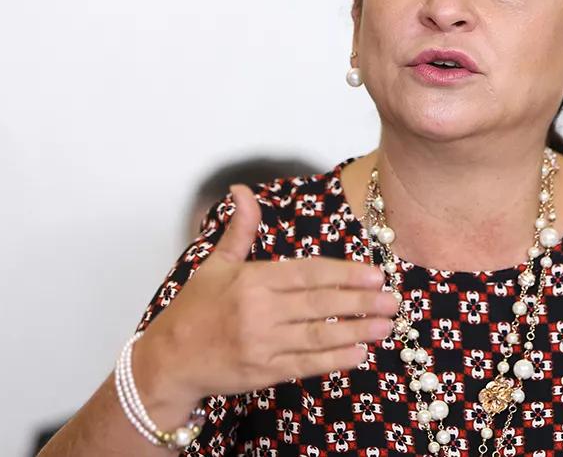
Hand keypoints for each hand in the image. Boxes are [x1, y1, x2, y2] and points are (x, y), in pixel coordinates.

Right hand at [134, 184, 396, 406]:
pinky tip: (360, 352)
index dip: (344, 273)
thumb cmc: (195, 309)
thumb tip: (241, 190)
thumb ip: (240, 230)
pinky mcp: (264, 372)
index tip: (375, 274)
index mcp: (252, 281)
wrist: (168, 360)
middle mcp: (258, 312)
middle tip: (393, 299)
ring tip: (385, 325)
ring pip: (319, 335)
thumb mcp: (215, 264)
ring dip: (356, 330)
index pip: (308, 273)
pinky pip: (306, 364)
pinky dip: (335, 360)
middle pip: (320, 304)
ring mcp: (262, 345)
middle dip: (360, 301)